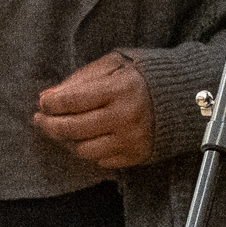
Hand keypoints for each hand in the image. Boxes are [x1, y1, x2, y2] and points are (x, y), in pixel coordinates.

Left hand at [32, 52, 153, 170]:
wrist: (184, 98)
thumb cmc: (144, 77)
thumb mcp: (114, 65)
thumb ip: (80, 79)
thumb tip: (48, 96)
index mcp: (120, 89)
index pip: (71, 101)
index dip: (50, 103)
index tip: (43, 102)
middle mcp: (125, 116)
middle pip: (71, 129)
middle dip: (49, 125)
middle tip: (41, 119)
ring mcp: (131, 139)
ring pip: (83, 149)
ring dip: (69, 140)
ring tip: (67, 128)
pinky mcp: (136, 155)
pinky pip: (101, 161)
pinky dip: (92, 150)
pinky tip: (92, 137)